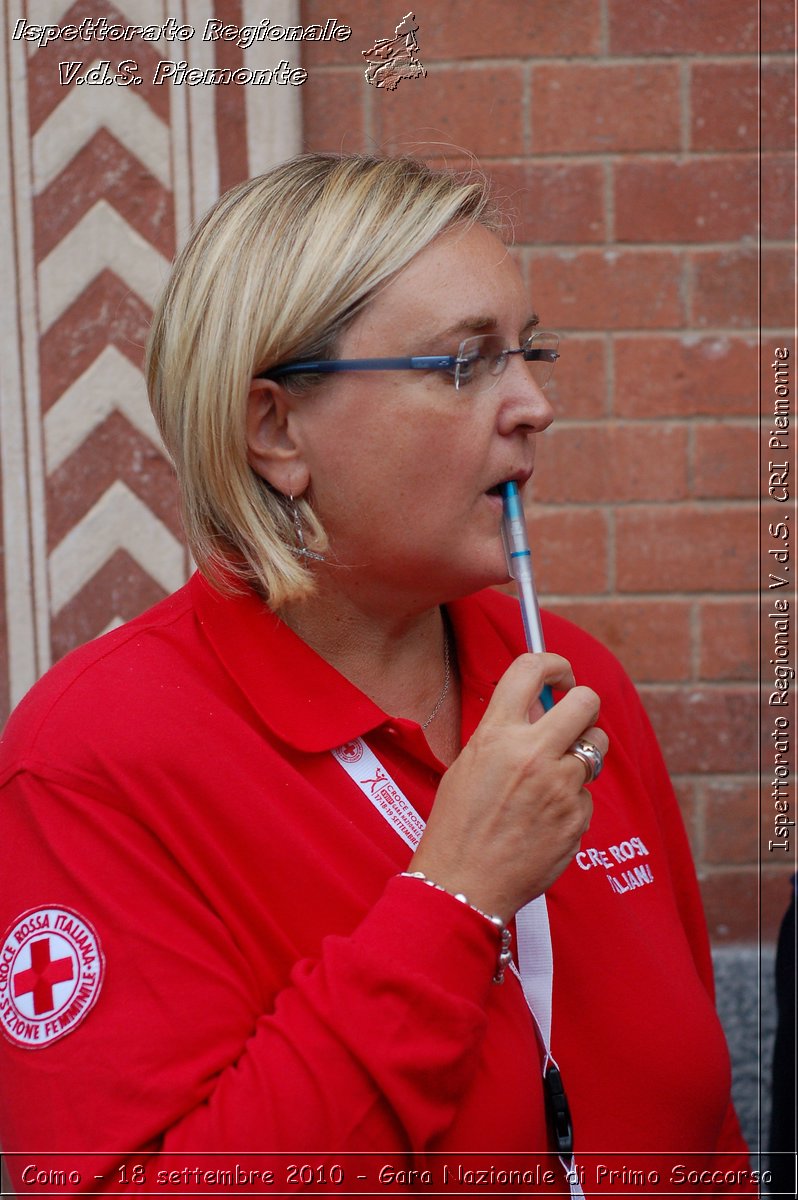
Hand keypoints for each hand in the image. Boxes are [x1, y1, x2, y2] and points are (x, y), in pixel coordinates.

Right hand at [408, 653, 607, 921]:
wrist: (463, 884)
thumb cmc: (458, 827)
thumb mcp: (469, 765)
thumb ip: (504, 733)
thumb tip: (537, 709)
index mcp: (497, 735)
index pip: (532, 669)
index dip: (553, 663)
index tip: (561, 673)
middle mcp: (532, 754)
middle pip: (586, 701)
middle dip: (584, 705)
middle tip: (573, 719)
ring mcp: (559, 786)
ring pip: (597, 747)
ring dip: (585, 753)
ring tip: (558, 774)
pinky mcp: (577, 817)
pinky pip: (587, 795)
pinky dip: (573, 802)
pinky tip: (545, 819)